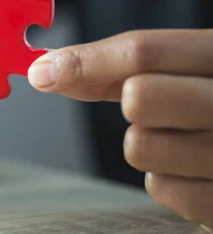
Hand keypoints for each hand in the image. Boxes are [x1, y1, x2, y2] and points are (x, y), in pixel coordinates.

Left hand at [28, 29, 212, 230]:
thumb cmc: (206, 103)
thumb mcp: (178, 71)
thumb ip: (115, 69)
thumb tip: (46, 70)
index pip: (143, 51)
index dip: (83, 60)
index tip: (42, 71)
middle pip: (139, 97)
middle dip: (130, 103)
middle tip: (154, 108)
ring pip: (139, 147)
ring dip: (148, 144)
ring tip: (184, 139)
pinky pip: (160, 188)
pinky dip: (168, 180)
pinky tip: (194, 169)